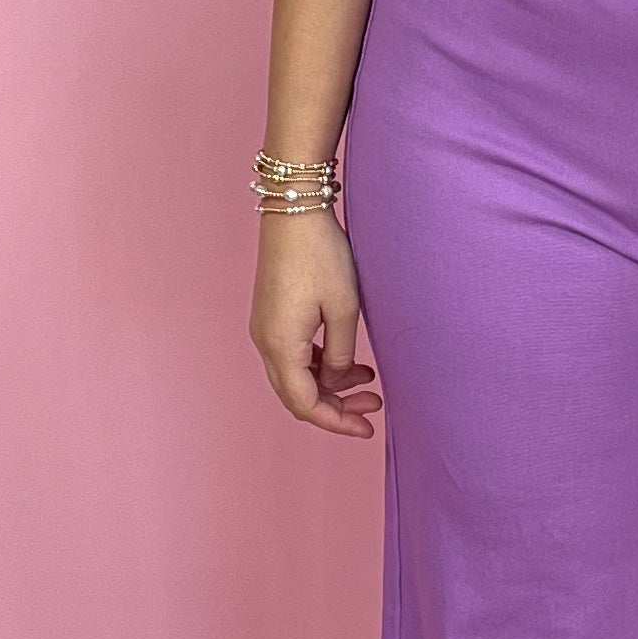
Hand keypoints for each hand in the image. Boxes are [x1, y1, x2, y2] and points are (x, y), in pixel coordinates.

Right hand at [250, 210, 381, 436]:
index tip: (368, 427)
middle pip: (297, 395)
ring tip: (368, 380)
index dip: (337, 421)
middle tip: (373, 406)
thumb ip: (341, 355)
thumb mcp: (344, 309)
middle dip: (335, 406)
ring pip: (295, 376)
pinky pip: (292, 355)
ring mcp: (264, 328)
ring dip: (329, 384)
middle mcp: (264, 342)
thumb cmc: (321, 255)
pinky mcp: (270, 315)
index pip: (306, 404)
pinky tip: (347, 360)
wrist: (293, 211)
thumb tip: (334, 381)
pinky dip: (318, 364)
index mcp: (280, 346)